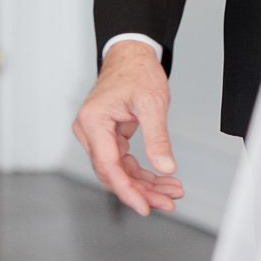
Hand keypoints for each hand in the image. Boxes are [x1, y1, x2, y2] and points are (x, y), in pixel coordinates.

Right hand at [72, 41, 183, 216]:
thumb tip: (165, 167)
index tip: (146, 207)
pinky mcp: (107, 136)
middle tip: (168, 202)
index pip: (108, 166)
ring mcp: (96, 134)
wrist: (131, 54)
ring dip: (145, 184)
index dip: (128, 190)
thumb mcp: (152, 103)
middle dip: (142, 190)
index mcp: (93, 121)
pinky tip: (161, 180)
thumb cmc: (137, 72)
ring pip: (119, 171)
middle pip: (113, 173)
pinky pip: (123, 162)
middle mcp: (89, 130)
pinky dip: (142, 172)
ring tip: (171, 192)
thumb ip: (157, 137)